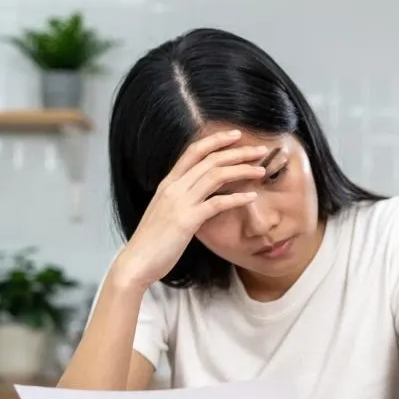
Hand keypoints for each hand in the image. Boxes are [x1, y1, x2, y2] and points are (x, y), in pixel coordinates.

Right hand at [112, 129, 269, 287]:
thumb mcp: (165, 211)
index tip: (236, 135)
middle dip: (237, 152)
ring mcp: (179, 202)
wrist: (136, 262)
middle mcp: (173, 187)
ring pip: (215, 175)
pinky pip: (217, 203)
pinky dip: (237, 198)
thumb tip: (198, 194)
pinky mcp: (187, 221)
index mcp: (168, 183)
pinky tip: (252, 197)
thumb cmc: (152, 241)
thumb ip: (180, 199)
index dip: (216, 140)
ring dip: (242, 170)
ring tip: (261, 170)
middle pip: (210, 159)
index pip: (193, 151)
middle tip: (260, 150)